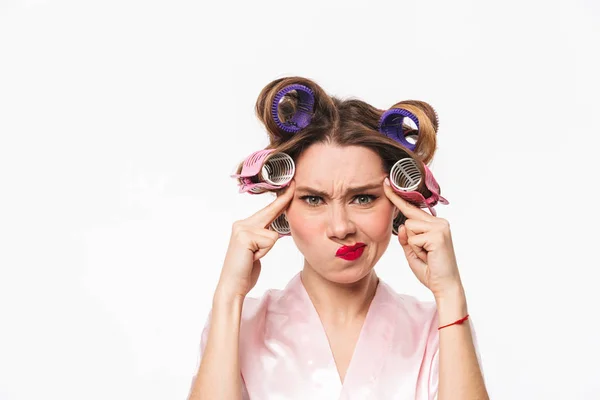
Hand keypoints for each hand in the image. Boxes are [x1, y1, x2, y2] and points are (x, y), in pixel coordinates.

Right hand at [215, 180, 294, 301]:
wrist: (232, 285)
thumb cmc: (245, 269)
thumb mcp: (257, 249)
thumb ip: (264, 236)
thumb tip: (277, 230)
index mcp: (244, 225)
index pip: (267, 211)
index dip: (280, 200)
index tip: (291, 187)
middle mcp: (241, 224)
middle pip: (270, 213)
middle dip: (283, 202)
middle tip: (294, 184)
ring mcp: (242, 229)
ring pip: (272, 234)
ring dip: (267, 249)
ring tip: (254, 257)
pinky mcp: (244, 237)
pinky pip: (269, 241)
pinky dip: (265, 252)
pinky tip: (252, 258)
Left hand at [383, 178, 462, 300]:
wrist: (444, 285)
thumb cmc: (430, 269)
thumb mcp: (412, 251)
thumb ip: (406, 237)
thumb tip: (403, 227)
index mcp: (434, 224)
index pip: (411, 209)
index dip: (397, 197)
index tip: (386, 183)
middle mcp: (439, 222)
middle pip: (408, 220)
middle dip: (410, 239)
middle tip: (425, 254)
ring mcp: (440, 227)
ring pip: (409, 228)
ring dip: (413, 245)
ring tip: (427, 255)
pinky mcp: (438, 235)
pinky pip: (413, 238)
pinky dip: (417, 250)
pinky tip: (429, 256)